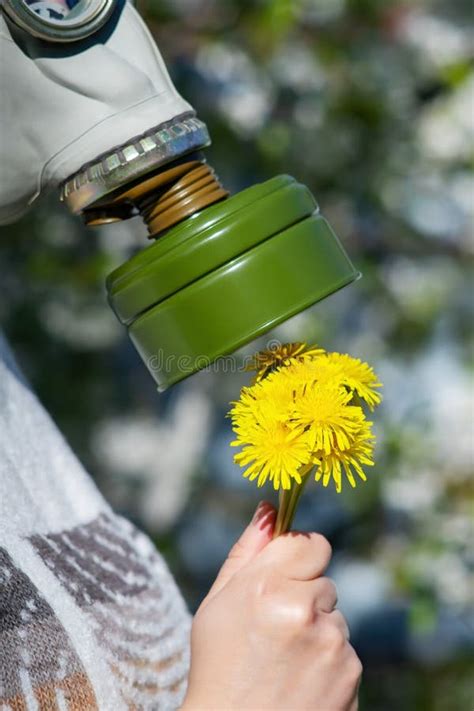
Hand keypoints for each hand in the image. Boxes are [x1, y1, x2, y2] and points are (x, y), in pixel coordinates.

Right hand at [182, 501, 361, 710]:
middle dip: (305, 597)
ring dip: (317, 629)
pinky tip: (301, 679)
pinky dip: (328, 659)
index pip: (312, 543)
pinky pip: (345, 648)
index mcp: (266, 585)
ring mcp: (331, 643)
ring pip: (335, 616)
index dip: (300, 557)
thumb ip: (247, 551)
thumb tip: (269, 508)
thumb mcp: (219, 603)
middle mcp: (303, 609)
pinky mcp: (351, 672)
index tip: (288, 573)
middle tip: (275, 629)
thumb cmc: (219, 665)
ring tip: (285, 659)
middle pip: (323, 581)